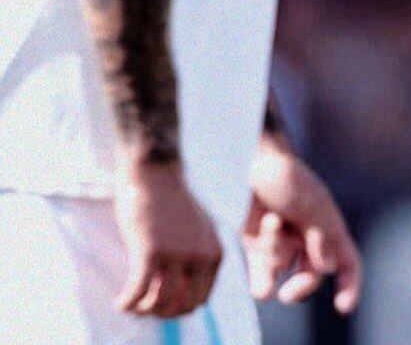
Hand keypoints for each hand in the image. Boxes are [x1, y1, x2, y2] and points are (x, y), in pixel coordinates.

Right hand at [112, 158, 221, 319]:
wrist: (155, 172)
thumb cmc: (171, 203)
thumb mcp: (196, 232)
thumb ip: (197, 259)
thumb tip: (186, 299)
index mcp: (214, 252)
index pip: (200, 300)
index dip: (178, 308)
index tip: (160, 303)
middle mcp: (200, 255)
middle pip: (181, 307)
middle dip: (161, 313)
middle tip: (144, 306)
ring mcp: (176, 253)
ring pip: (159, 304)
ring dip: (142, 310)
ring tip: (131, 303)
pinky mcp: (151, 250)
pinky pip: (137, 293)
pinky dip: (127, 303)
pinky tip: (120, 302)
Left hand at [242, 137, 362, 313]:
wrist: (246, 163)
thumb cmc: (283, 176)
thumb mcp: (309, 202)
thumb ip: (322, 235)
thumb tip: (329, 266)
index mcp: (328, 224)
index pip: (346, 259)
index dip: (350, 283)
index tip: (343, 306)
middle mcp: (307, 237)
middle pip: (314, 274)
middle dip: (303, 284)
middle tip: (289, 294)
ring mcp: (282, 243)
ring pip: (285, 271)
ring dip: (275, 254)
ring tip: (268, 224)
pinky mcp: (257, 248)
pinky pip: (263, 277)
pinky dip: (262, 281)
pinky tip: (262, 284)